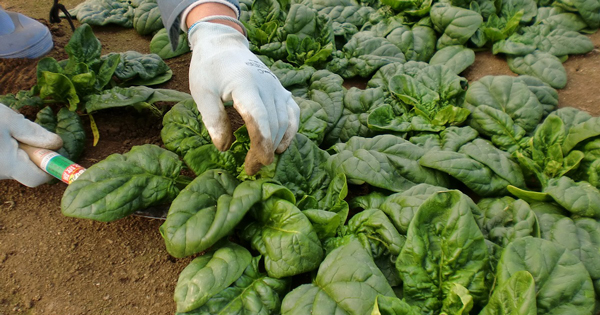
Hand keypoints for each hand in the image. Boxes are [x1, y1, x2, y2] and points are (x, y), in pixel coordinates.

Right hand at [0, 103, 62, 186]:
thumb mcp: (9, 120)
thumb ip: (34, 133)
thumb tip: (57, 144)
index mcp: (8, 164)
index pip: (38, 179)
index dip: (49, 167)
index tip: (52, 152)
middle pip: (26, 170)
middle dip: (32, 154)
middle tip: (23, 134)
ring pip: (14, 164)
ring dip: (18, 150)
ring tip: (4, 132)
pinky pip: (3, 161)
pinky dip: (6, 150)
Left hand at [187, 22, 299, 174]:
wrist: (224, 45)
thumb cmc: (209, 69)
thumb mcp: (202, 92)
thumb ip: (213, 119)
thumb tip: (224, 147)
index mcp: (245, 84)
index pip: (259, 117)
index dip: (261, 143)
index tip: (258, 164)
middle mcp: (267, 84)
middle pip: (273, 123)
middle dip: (265, 150)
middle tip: (250, 169)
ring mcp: (277, 87)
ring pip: (285, 121)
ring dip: (276, 144)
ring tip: (262, 161)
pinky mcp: (281, 90)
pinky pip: (293, 113)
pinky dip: (290, 131)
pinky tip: (281, 145)